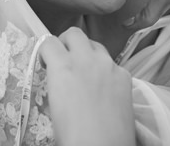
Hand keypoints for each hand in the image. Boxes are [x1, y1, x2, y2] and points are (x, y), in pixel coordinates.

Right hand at [40, 27, 135, 145]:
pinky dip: (106, 70)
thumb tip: (59, 80)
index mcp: (63, 67)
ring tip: (86, 73)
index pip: (48, 42)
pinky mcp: (125, 76)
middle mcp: (87, 60)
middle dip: (66, 43)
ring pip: (96, 45)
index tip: (46, 62)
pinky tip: (105, 89)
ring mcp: (109, 65)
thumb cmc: (73, 137)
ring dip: (87, 53)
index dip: (44, 51)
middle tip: (64, 59)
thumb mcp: (53, 108)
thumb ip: (56, 84)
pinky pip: (112, 64)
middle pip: (74, 34)